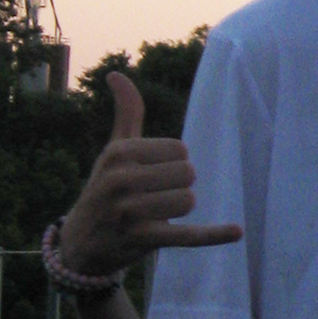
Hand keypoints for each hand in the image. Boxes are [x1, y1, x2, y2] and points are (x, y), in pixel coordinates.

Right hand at [60, 71, 242, 277]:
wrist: (81, 244)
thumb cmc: (105, 190)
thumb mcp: (113, 151)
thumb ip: (126, 114)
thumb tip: (116, 74)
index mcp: (118, 153)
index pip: (180, 150)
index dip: (173, 164)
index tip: (150, 176)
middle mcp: (120, 179)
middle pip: (187, 174)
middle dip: (177, 187)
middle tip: (152, 198)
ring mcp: (130, 211)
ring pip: (189, 200)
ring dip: (180, 209)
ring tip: (154, 215)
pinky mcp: (144, 238)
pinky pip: (187, 234)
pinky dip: (213, 235)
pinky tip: (236, 231)